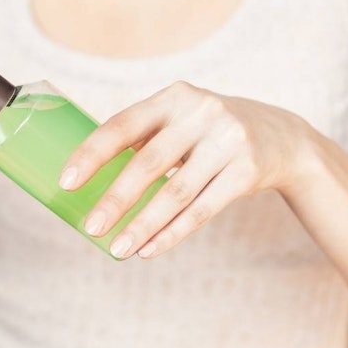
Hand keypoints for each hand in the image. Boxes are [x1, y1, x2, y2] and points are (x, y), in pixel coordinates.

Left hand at [61, 81, 313, 259]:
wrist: (280, 136)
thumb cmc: (205, 132)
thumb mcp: (178, 118)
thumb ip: (142, 138)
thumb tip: (87, 180)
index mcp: (171, 98)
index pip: (122, 125)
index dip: (92, 154)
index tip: (66, 182)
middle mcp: (200, 113)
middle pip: (148, 163)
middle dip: (115, 200)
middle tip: (91, 228)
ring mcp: (228, 141)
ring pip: (176, 193)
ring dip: (143, 225)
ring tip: (118, 249)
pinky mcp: (248, 171)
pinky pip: (203, 210)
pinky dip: (173, 233)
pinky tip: (150, 249)